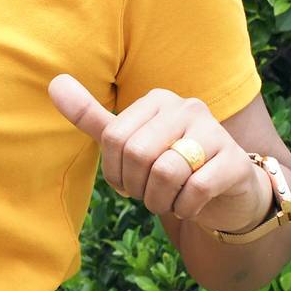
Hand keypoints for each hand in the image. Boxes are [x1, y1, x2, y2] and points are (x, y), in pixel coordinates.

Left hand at [47, 75, 270, 234]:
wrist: (226, 192)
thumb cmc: (168, 163)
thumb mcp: (127, 141)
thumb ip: (91, 116)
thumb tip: (54, 83)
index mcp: (157, 100)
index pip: (114, 138)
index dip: (114, 171)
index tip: (127, 181)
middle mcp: (187, 108)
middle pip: (137, 154)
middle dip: (136, 186)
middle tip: (148, 194)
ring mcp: (215, 132)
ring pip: (166, 172)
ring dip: (159, 199)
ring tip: (167, 200)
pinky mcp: (236, 162)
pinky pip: (196, 189)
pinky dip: (184, 207)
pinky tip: (190, 206)